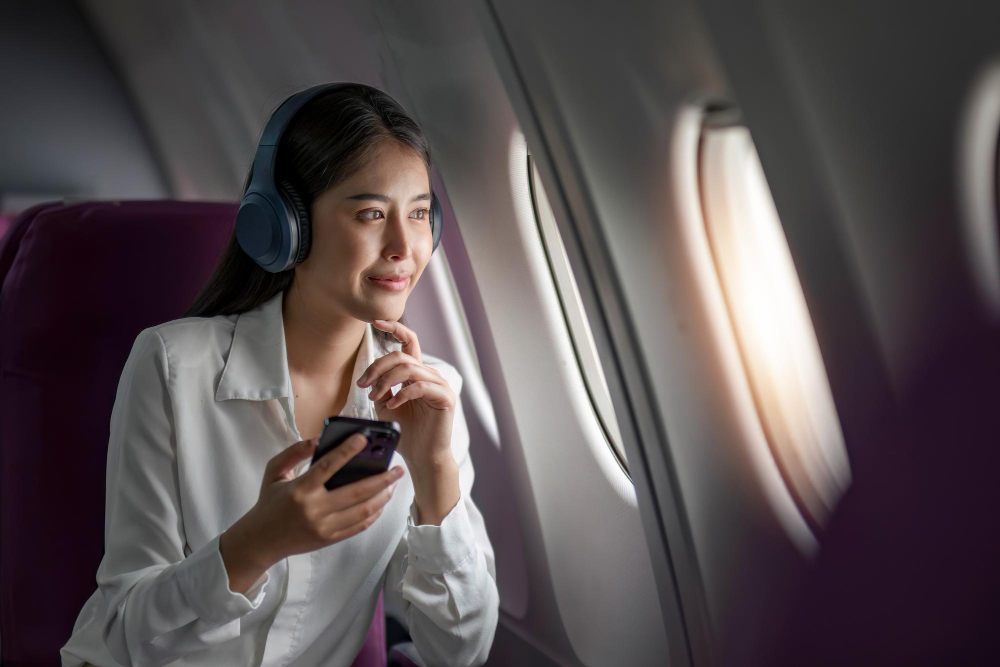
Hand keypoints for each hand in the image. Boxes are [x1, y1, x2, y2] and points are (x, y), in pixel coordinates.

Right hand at [224, 434, 404, 575]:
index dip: (347, 451)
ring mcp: (325, 527)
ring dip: (383, 496)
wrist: (261, 541)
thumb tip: (318, 439)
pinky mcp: (330, 539)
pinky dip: (374, 513)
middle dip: (382, 478)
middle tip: (398, 467)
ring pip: (363, 511)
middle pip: (357, 492)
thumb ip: (294, 452)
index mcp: (300, 490)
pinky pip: (360, 526)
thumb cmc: (269, 502)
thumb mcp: (274, 472)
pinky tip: (381, 501)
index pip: (327, 467)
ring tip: (393, 483)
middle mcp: (315, 510)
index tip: (363, 438)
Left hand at [358, 319, 455, 468]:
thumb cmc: (406, 431)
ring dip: (386, 381)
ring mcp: (439, 384)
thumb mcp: (387, 405)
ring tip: (374, 396)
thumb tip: (369, 376)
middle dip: (377, 368)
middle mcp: (430, 374)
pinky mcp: (445, 397)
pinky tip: (392, 404)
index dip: (394, 328)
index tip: (375, 322)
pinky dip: (402, 394)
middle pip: (401, 356)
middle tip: (363, 385)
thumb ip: (381, 387)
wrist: (423, 455)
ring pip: (409, 369)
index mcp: (417, 372)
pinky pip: (420, 386)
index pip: (408, 342)